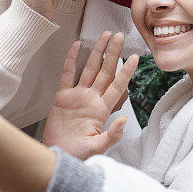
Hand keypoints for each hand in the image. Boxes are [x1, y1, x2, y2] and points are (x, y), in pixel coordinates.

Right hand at [42, 32, 138, 159]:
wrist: (58, 155)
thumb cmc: (77, 154)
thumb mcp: (97, 148)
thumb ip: (111, 135)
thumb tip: (123, 121)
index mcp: (102, 110)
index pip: (117, 85)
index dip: (126, 72)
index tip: (135, 58)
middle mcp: (92, 99)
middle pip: (105, 71)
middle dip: (113, 53)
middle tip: (120, 37)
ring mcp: (77, 96)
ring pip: (90, 68)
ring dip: (97, 52)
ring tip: (105, 36)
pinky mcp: (62, 96)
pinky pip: (68, 74)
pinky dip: (72, 59)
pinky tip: (77, 46)